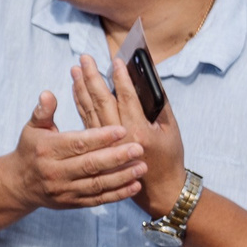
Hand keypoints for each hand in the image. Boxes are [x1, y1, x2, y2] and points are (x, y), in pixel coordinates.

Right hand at [6, 90, 143, 210]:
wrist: (20, 184)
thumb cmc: (31, 149)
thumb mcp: (32, 128)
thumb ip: (43, 111)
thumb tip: (48, 94)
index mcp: (48, 150)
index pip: (77, 143)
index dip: (100, 137)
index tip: (121, 130)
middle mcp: (55, 172)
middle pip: (90, 165)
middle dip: (116, 157)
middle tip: (139, 149)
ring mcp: (64, 190)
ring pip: (97, 184)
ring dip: (122, 177)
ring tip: (142, 167)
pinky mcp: (73, 202)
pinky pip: (98, 200)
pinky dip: (117, 194)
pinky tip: (134, 186)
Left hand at [73, 53, 186, 214]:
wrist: (159, 188)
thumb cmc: (169, 156)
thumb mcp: (170, 129)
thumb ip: (158, 104)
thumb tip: (145, 78)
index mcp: (139, 132)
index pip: (127, 98)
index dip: (121, 78)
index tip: (115, 60)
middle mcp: (119, 138)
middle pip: (102, 101)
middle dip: (93, 77)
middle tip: (85, 58)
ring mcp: (105, 145)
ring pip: (90, 111)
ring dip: (81, 88)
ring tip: (76, 69)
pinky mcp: (98, 149)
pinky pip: (86, 122)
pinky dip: (80, 104)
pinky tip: (76, 90)